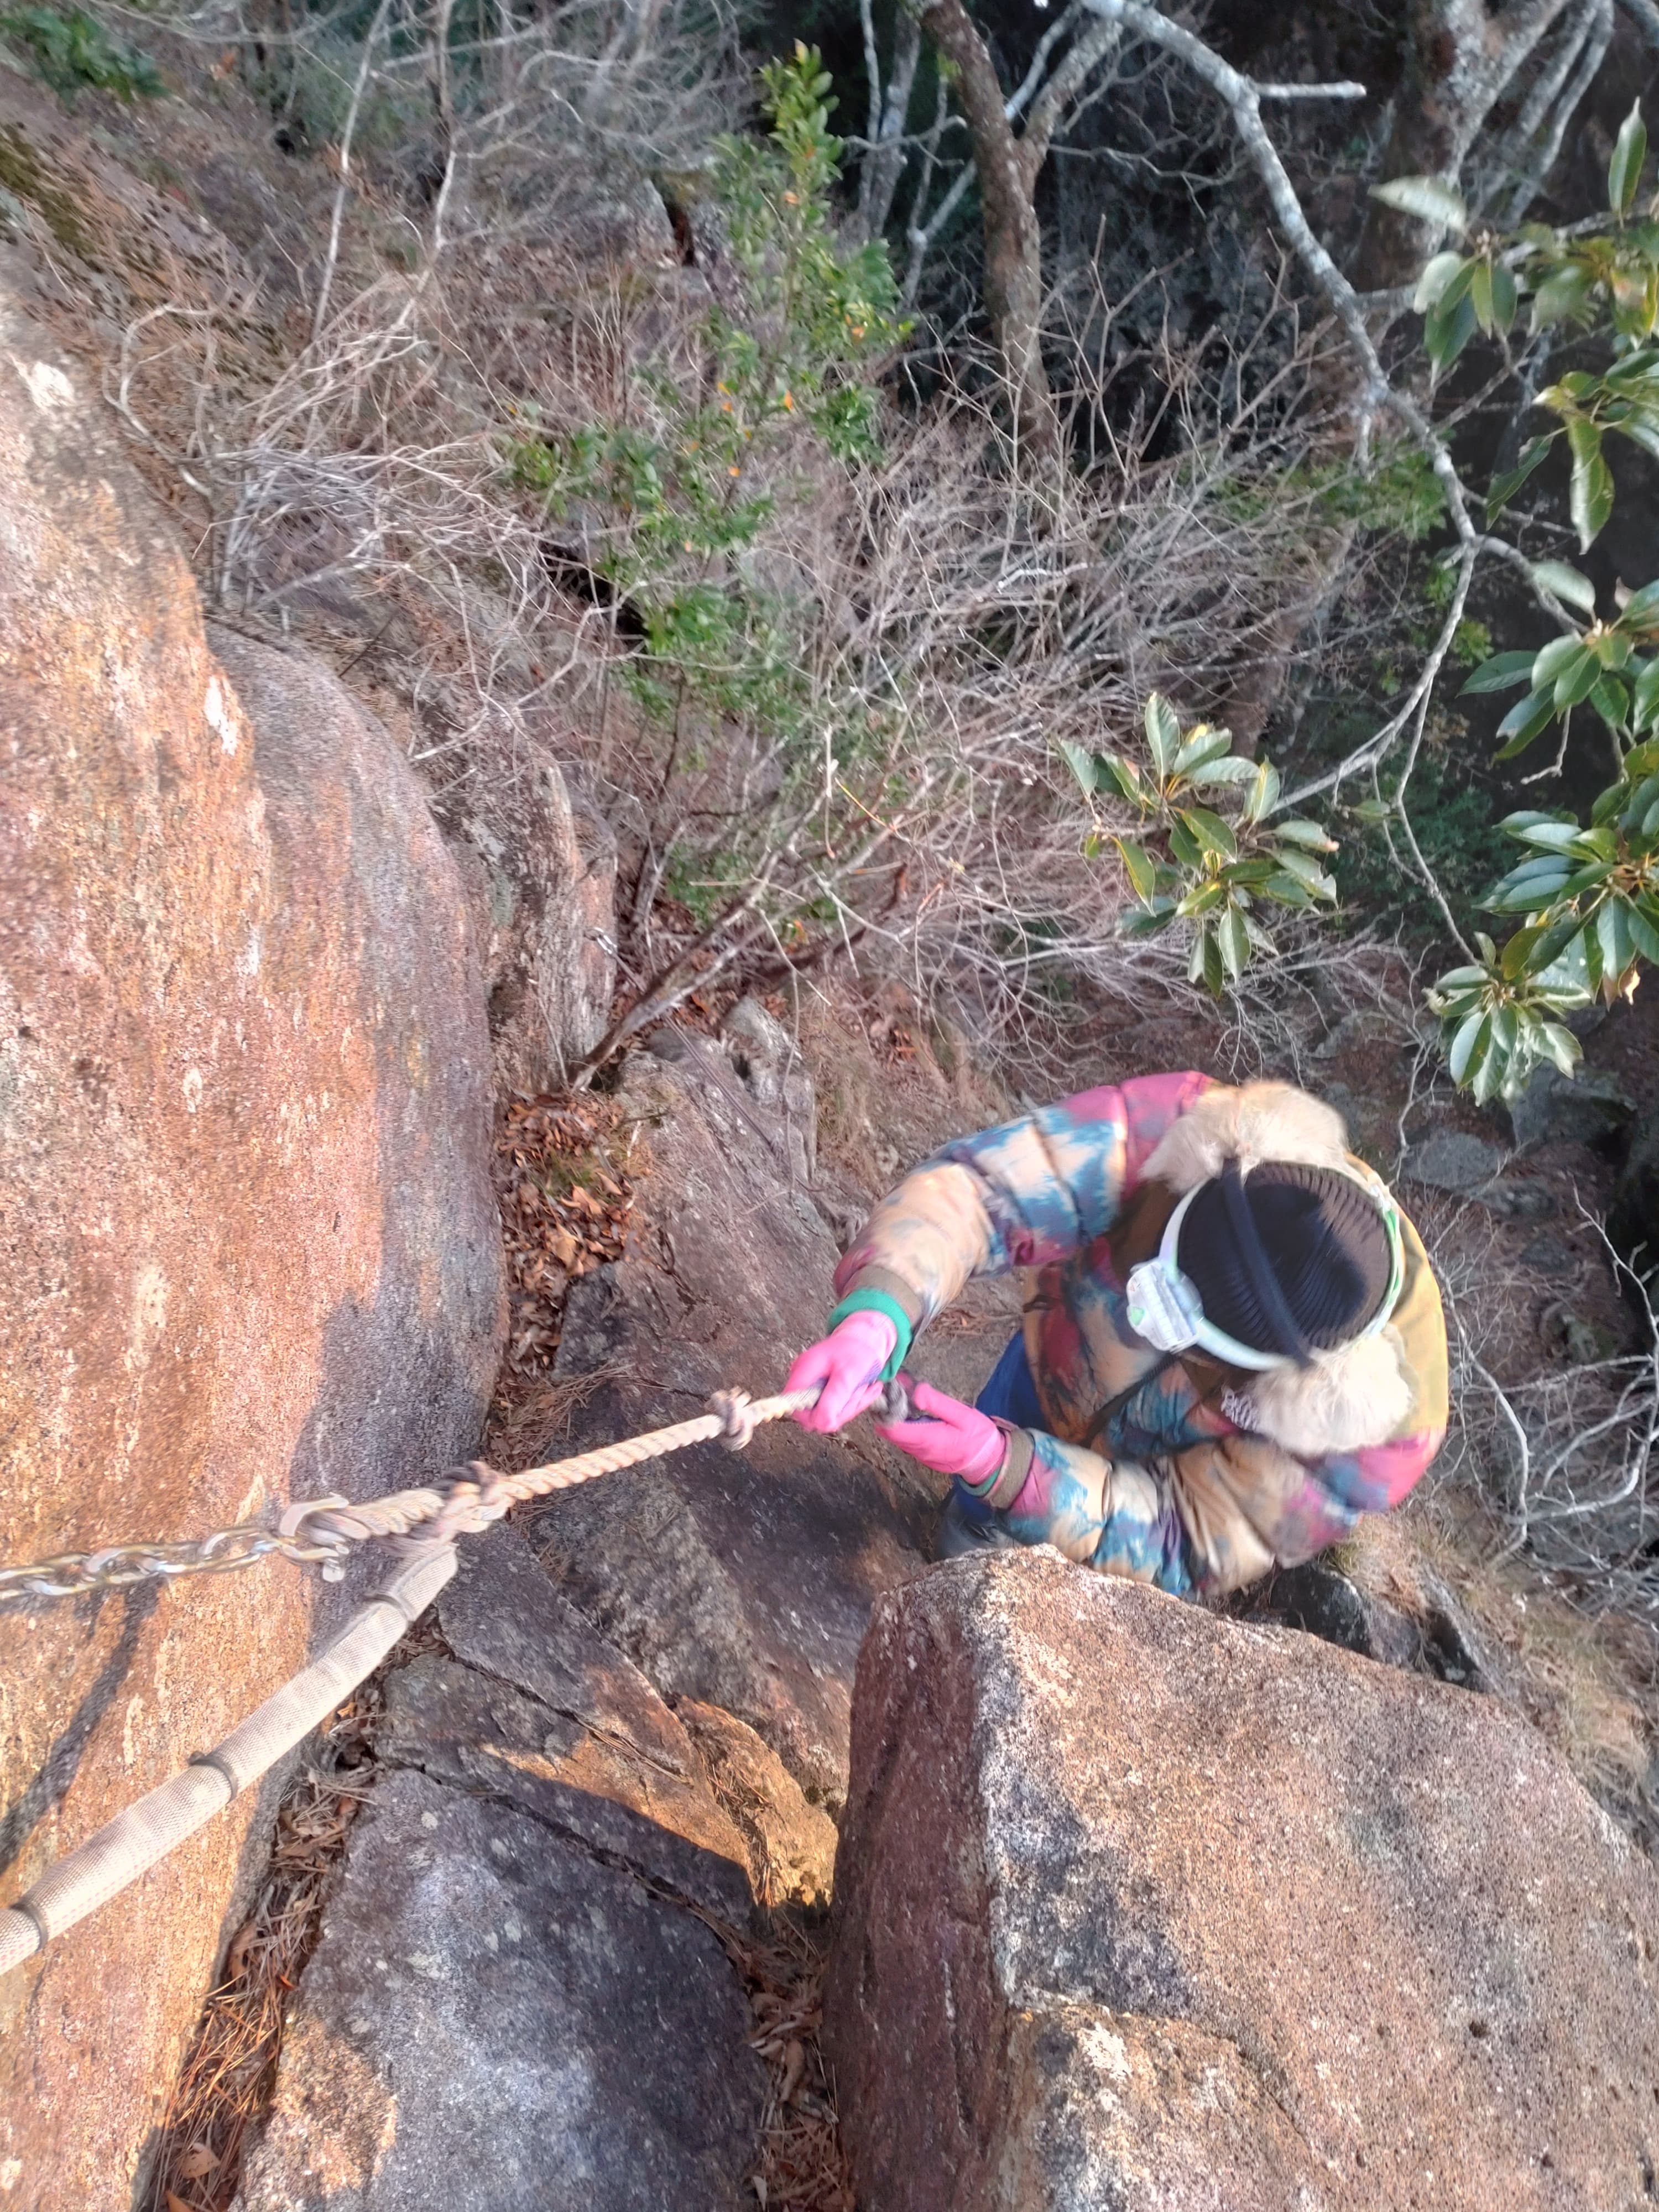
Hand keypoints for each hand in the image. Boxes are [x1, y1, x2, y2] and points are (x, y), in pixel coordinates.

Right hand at [787, 1311, 898, 1432]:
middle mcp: (804, 1378)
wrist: (866, 1339)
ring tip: (863, 1388)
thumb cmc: (858, 1350)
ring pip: (824, 1414)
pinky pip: (832, 1409)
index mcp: (805, 1369)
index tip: (835, 1412)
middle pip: (810, 1413)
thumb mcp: (850, 1373)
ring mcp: (811, 1384)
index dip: (812, 1415)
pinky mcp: (821, 1390)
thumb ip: (835, 1397)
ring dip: (849, 1406)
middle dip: (840, 1410)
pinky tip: (862, 1390)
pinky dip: (850, 1404)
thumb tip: (822, 1424)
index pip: (793, 1404)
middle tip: (858, 1393)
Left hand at [874, 1377, 1006, 1488]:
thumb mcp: (962, 1414)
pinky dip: (904, 1424)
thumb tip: (915, 1392)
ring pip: (897, 1436)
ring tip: (903, 1395)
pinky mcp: (924, 1455)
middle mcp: (919, 1450)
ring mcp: (920, 1455)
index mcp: (928, 1439)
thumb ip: (937, 1403)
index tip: (888, 1392)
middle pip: (889, 1432)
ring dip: (895, 1416)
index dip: (885, 1409)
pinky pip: (907, 1439)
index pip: (892, 1428)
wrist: (988, 1462)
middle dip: (888, 1410)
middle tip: (895, 1388)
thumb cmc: (978, 1437)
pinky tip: (912, 1410)